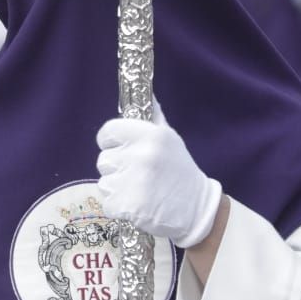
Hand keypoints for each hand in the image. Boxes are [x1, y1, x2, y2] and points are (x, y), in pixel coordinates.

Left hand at [95, 119, 222, 248]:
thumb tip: (144, 90)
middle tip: (138, 175)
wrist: (196, 209)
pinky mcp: (128, 206)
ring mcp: (134, 181)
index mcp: (150, 135)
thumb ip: (153, 115)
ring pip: (104, 182)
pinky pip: (108, 203)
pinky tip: (138, 206)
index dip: (111, 142)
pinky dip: (118, 208)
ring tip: (140, 190)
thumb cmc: (179, 171)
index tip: (122, 150)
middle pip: (103, 159)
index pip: (108, 131)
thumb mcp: (169, 138)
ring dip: (117, 189)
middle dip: (117, 168)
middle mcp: (141, 155)